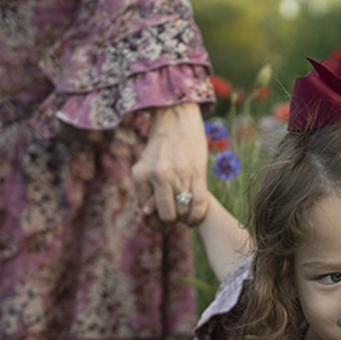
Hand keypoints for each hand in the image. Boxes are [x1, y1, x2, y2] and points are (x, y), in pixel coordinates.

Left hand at [133, 102, 209, 227]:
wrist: (176, 118)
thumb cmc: (160, 146)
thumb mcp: (145, 166)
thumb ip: (144, 190)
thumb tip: (146, 214)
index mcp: (141, 175)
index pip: (148, 212)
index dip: (156, 220)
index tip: (163, 218)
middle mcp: (158, 176)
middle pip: (167, 216)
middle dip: (173, 221)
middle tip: (176, 217)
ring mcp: (179, 174)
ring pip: (184, 211)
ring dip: (186, 218)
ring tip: (186, 216)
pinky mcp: (198, 172)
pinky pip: (199, 203)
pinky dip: (198, 214)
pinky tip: (195, 217)